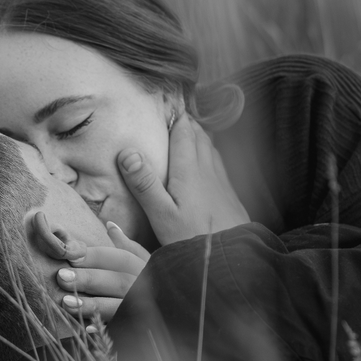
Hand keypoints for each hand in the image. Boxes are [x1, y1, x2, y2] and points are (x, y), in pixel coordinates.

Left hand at [55, 220, 149, 322]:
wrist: (180, 309)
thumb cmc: (155, 281)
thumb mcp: (145, 262)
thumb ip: (127, 245)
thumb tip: (109, 224)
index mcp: (144, 267)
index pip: (119, 257)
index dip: (94, 256)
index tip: (69, 254)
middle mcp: (146, 287)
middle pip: (117, 280)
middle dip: (89, 278)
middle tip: (61, 277)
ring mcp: (146, 310)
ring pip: (119, 306)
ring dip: (92, 305)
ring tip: (66, 303)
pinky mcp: (141, 328)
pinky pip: (123, 330)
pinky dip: (105, 329)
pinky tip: (86, 328)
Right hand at [119, 111, 253, 244]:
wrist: (232, 258)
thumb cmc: (192, 238)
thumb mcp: (161, 214)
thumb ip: (145, 184)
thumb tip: (128, 152)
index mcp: (189, 171)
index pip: (184, 134)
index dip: (176, 116)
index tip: (168, 103)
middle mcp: (208, 171)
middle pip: (200, 136)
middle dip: (188, 122)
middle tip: (177, 113)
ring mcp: (222, 182)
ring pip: (212, 148)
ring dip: (201, 136)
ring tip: (192, 131)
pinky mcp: (230, 195)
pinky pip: (219, 164)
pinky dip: (210, 153)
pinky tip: (209, 163)